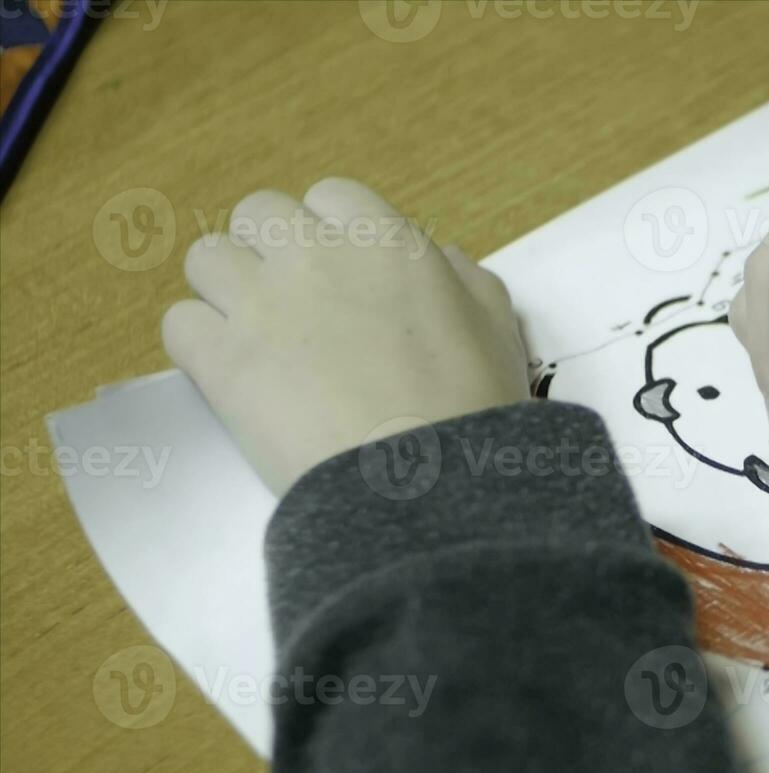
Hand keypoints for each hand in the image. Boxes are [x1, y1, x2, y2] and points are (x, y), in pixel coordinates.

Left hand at [162, 178, 529, 494]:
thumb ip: (466, 279)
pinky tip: (231, 375)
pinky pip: (179, 324)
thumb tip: (443, 260)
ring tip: (254, 338)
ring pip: (207, 259)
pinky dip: (200, 346)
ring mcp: (261, 303)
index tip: (342, 274)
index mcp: (385, 240)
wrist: (427, 485)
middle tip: (293, 303)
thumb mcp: (496, 327)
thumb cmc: (472, 408)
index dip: (333, 234)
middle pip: (258, 214)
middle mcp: (315, 255)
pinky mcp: (221, 359)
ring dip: (225, 291)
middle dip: (271, 251)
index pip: (331, 197)